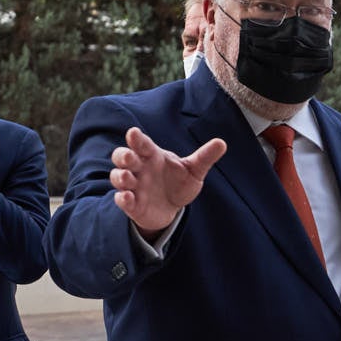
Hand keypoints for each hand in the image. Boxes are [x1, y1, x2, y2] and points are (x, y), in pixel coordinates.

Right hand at [111, 125, 227, 235]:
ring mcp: (133, 186)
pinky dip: (122, 198)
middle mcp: (139, 168)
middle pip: (122, 157)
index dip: (136, 138)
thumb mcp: (194, 170)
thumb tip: (222, 143)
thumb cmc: (179, 182)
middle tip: (130, 158)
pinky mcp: (132, 204)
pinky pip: (121, 200)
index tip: (134, 133)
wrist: (172, 208)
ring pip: (117, 177)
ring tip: (129, 178)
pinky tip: (127, 197)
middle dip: (122, 156)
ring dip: (120, 176)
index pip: (141, 143)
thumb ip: (204, 157)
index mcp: (152, 155)